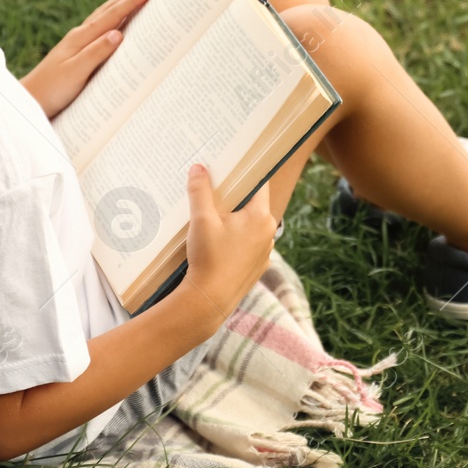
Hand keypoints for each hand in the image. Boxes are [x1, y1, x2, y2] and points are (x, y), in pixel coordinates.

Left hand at [22, 0, 155, 116]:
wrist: (29, 100)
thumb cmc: (52, 90)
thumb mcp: (75, 74)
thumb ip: (96, 53)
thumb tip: (118, 33)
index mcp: (82, 38)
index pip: (112, 15)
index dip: (133, 1)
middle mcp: (80, 34)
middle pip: (110, 8)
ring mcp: (78, 41)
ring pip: (105, 14)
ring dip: (123, 0)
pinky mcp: (77, 50)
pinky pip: (101, 26)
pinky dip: (113, 16)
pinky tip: (116, 16)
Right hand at [178, 164, 276, 330]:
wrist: (209, 301)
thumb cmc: (208, 258)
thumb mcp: (201, 219)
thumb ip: (200, 191)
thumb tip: (199, 168)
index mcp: (261, 217)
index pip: (259, 185)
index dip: (246, 173)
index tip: (233, 166)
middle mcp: (268, 233)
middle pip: (253, 205)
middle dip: (234, 198)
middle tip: (215, 190)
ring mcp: (264, 252)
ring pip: (250, 226)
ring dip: (235, 221)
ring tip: (212, 217)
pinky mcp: (256, 267)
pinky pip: (247, 245)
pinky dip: (235, 240)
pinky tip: (217, 242)